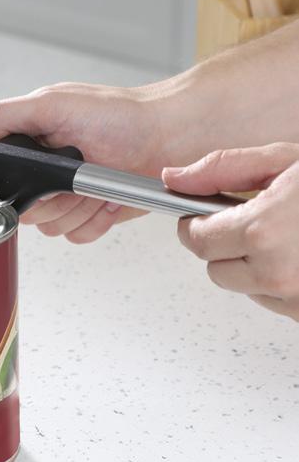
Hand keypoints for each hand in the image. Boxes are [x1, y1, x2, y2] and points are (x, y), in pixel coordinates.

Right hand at [0, 82, 170, 242]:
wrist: (167, 136)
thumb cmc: (118, 114)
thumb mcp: (53, 103)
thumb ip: (3, 118)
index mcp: (28, 146)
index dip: (6, 186)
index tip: (30, 180)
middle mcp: (44, 174)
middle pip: (23, 211)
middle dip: (52, 196)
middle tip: (74, 172)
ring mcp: (68, 197)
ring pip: (50, 227)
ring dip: (77, 207)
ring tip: (96, 181)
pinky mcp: (90, 216)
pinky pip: (76, 236)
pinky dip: (95, 220)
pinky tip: (107, 198)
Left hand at [163, 143, 298, 319]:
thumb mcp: (284, 160)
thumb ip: (223, 169)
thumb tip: (175, 178)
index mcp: (265, 232)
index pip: (196, 240)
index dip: (194, 224)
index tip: (200, 215)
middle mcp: (279, 275)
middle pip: (215, 269)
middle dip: (224, 243)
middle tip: (250, 219)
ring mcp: (298, 301)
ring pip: (246, 287)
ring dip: (254, 264)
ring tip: (289, 234)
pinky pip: (276, 301)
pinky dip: (280, 280)